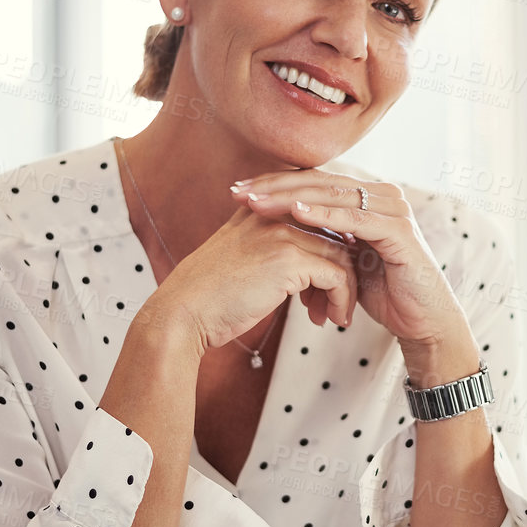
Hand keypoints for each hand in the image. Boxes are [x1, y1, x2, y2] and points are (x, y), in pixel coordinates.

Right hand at [140, 204, 357, 354]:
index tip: (335, 276)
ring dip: (343, 290)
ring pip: (341, 256)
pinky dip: (340, 300)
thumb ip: (268, 249)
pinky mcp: (289, 259)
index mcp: (261, 207)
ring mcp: (282, 233)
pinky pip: (336, 276)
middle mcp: (274, 213)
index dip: (333, 244)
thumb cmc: (210, 296)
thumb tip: (301, 267)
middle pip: (334, 233)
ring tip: (333, 315)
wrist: (183, 313)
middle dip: (341, 270)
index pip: (317, 212)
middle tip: (335, 302)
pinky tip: (328, 319)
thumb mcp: (241, 258)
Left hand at [229, 171, 469, 351]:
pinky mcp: (400, 230)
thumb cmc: (382, 293)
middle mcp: (381, 195)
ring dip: (291, 197)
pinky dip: (325, 214)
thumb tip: (276, 229)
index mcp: (366, 197)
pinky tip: (296, 213)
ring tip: (258, 203)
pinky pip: (355, 218)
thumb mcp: (343, 260)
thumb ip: (321, 238)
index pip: (314, 181)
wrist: (421, 321)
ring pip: (333, 196)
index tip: (237, 193)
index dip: (274, 184)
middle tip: (239, 193)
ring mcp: (393, 209)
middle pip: (320, 182)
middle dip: (275, 187)